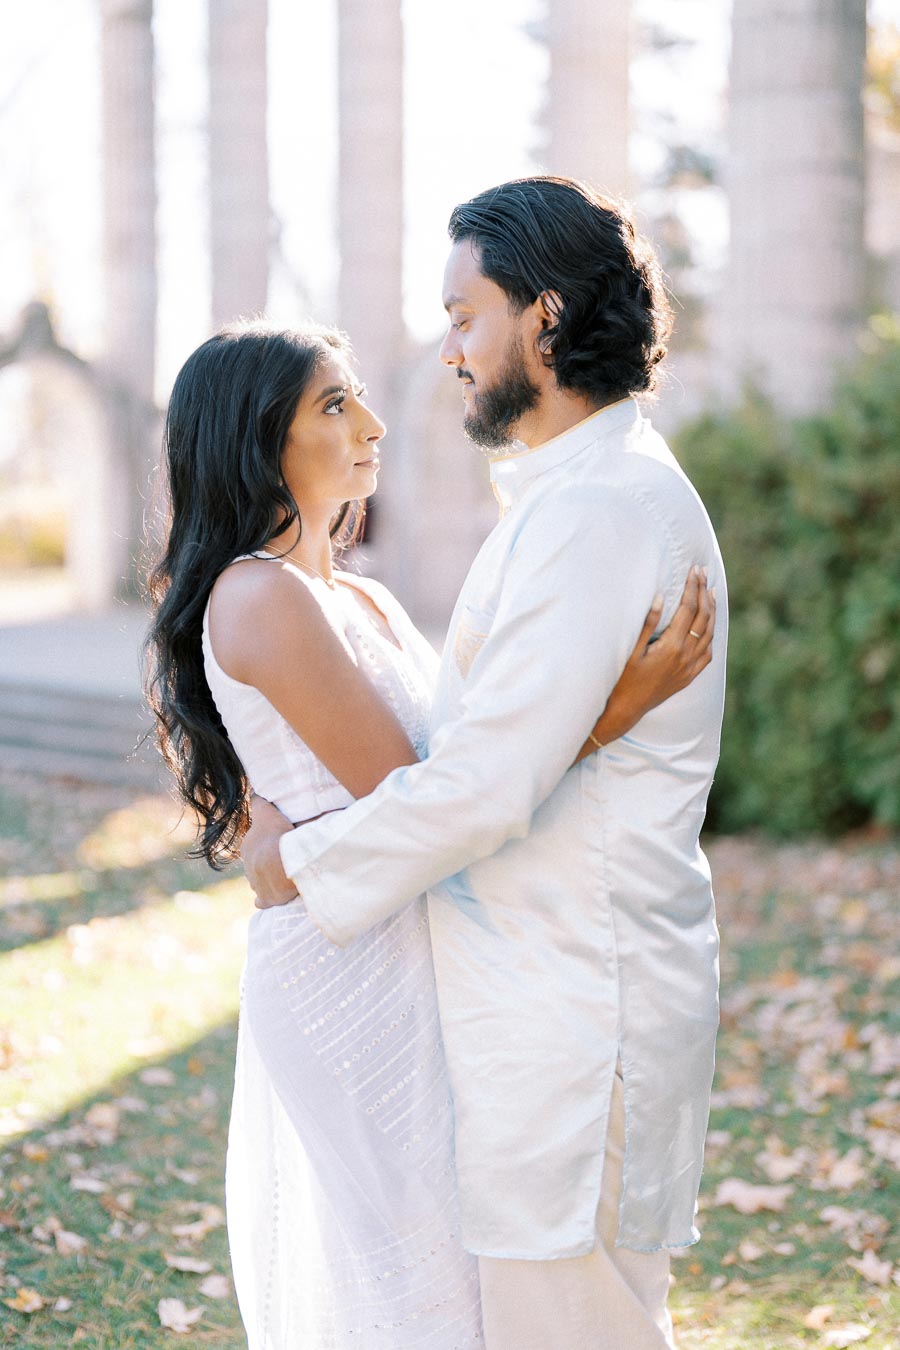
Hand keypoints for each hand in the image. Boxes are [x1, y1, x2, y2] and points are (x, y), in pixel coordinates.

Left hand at [241, 795, 297, 908]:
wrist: (282, 861)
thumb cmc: (277, 834)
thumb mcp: (268, 812)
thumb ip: (260, 803)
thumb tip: (254, 791)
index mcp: (249, 846)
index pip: (255, 845)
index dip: (267, 844)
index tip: (277, 843)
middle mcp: (248, 865)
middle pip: (257, 864)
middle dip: (267, 863)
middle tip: (283, 859)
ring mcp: (256, 883)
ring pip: (259, 881)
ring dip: (269, 879)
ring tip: (284, 876)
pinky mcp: (266, 898)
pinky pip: (262, 901)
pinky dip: (266, 900)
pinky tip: (273, 897)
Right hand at [576, 566, 714, 758]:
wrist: (627, 709)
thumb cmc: (623, 679)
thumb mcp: (631, 649)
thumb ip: (647, 623)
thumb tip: (661, 597)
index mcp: (672, 646)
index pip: (689, 609)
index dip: (692, 588)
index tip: (694, 571)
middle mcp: (686, 656)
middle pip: (703, 618)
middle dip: (703, 592)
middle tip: (702, 574)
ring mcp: (690, 667)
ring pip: (710, 634)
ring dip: (711, 612)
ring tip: (710, 593)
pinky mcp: (689, 676)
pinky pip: (708, 653)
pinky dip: (711, 635)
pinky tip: (709, 627)